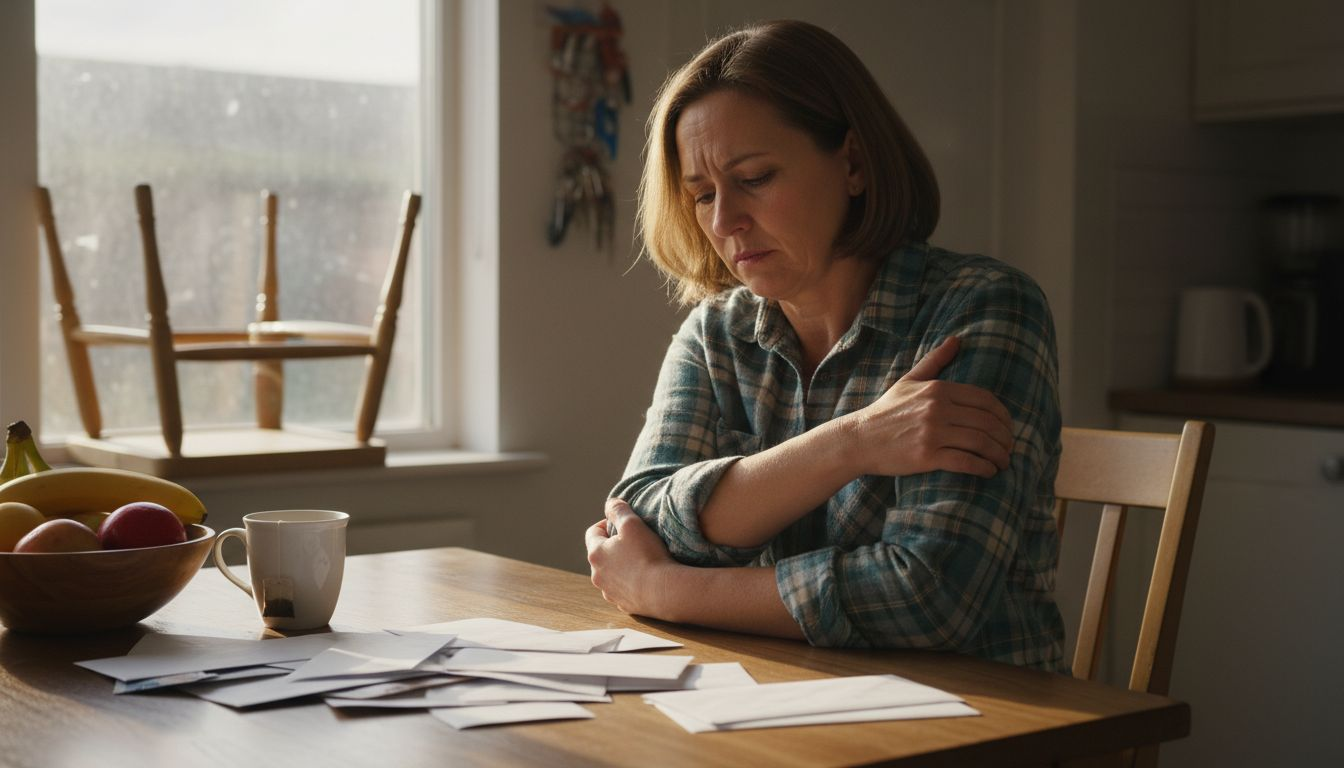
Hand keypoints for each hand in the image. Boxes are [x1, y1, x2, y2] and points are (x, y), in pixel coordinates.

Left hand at [585, 498, 677, 616]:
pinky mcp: (623, 604)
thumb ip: (618, 510)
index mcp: (596, 554)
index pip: (593, 532)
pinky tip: (646, 577)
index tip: (622, 523)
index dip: (607, 524)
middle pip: (601, 554)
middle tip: (634, 541)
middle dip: (614, 546)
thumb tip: (610, 504)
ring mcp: (609, 592)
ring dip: (621, 565)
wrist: (663, 591)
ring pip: (611, 573)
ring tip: (641, 560)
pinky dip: (630, 582)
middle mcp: (597, 575)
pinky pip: (623, 589)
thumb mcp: (632, 524)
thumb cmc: (647, 555)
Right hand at [849, 336, 1014, 477]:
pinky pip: (966, 461)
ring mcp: (932, 433)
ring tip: (1002, 462)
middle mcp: (938, 409)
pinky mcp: (927, 456)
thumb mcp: (909, 381)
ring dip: (998, 455)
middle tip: (1009, 449)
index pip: (985, 400)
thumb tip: (956, 340)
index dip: (1003, 416)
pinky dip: (983, 468)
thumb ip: (935, 361)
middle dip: (1005, 438)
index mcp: (938, 390)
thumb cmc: (886, 411)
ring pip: (981, 442)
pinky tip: (988, 472)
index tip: (1007, 428)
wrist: (859, 439)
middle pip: (987, 423)